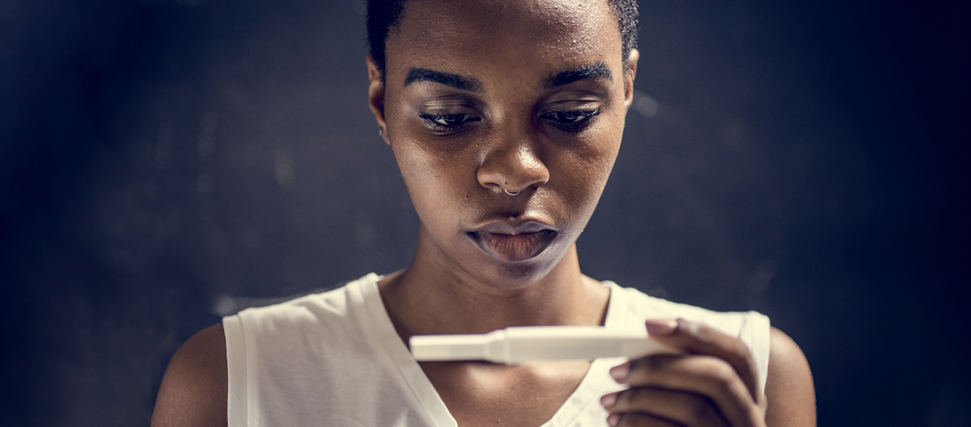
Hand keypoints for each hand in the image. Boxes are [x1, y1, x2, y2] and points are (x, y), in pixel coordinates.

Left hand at [601, 319, 765, 426]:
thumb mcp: (689, 404)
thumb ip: (680, 377)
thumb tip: (641, 340)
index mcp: (749, 398)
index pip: (736, 354)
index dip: (695, 333)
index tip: (648, 325)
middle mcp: (751, 421)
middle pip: (717, 378)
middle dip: (662, 367)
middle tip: (617, 370)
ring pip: (696, 409)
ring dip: (643, 398)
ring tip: (609, 400)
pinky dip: (640, 424)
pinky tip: (616, 421)